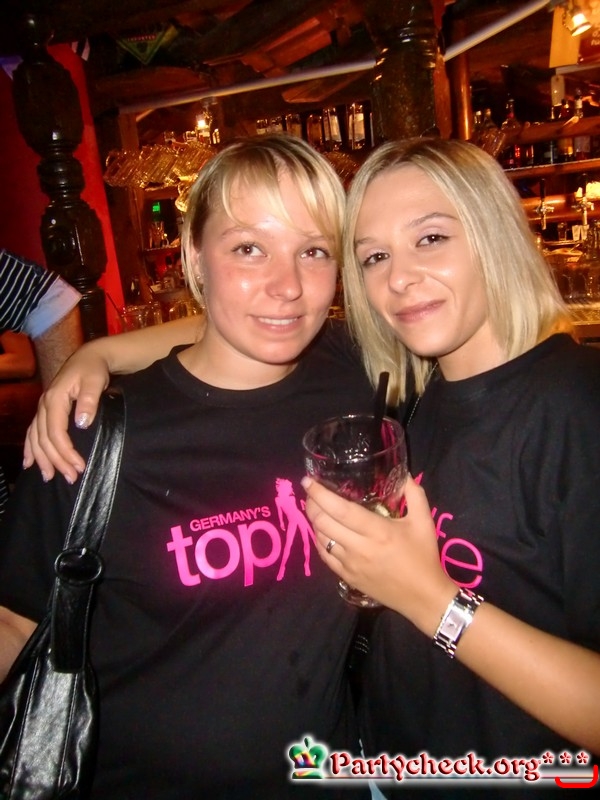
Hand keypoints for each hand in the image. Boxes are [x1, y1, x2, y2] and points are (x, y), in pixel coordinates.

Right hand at [22, 350, 108, 482]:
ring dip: (43, 459)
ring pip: (36, 438)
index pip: (56, 432)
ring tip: (50, 477)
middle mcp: (44, 405)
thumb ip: (89, 400)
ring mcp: (42, 408)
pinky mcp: (44, 411)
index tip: (79, 466)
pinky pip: (32, 433)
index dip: (66, 451)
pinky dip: (30, 449)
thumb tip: (81, 423)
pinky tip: (30, 464)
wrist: (88, 358)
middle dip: (57, 460)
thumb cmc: (93, 370)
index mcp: (55, 398)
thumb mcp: (95, 381)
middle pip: (45, 439)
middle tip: (71, 478)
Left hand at [302, 473, 455, 632]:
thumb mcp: (424, 521)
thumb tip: (402, 474)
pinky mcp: (347, 577)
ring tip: (314, 507)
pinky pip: (324, 556)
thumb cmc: (424, 556)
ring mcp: (351, 564)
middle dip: (311, 503)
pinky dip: (318, 540)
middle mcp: (360, 547)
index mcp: (378, 531)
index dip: (320, 494)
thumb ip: (413, 494)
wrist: (423, 597)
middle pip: (324, 522)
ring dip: (314, 521)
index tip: (309, 480)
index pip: (341, 510)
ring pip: (321, 538)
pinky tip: (320, 531)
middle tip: (310, 491)